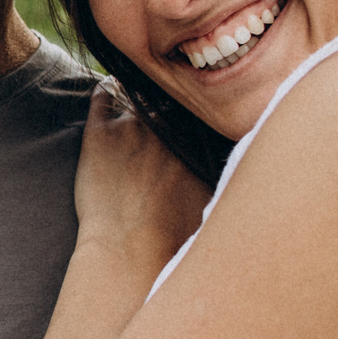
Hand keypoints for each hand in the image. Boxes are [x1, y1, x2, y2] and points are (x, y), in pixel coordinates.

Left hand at [75, 80, 206, 266]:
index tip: (186, 116)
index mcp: (197, 138)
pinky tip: (109, 87)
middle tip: (161, 111)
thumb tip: (237, 160)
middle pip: (169, 98)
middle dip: (168, 102)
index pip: (197, 109)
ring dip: (140, 94)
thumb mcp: (215, 200)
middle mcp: (168, 125)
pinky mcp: (100, 133)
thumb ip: (224, 171)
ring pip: (139, 92)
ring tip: (136, 97)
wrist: (129, 251)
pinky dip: (106, 87)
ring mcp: (133, 126)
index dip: (192, 112)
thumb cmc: (174, 237)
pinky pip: (102, 93)